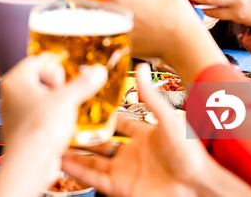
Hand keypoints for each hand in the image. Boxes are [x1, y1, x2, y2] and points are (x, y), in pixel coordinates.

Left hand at [0, 53, 106, 157]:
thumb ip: (83, 83)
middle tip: (64, 97)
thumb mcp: (67, 99)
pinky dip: (52, 118)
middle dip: (58, 87)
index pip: (36, 61)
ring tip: (66, 111)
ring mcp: (16, 113)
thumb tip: (97, 71)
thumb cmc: (39, 129)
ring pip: (42, 98)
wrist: (30, 165)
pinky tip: (62, 125)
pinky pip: (41, 116)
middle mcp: (11, 95)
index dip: (55, 68)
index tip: (64, 81)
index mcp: (15, 80)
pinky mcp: (24, 129)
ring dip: (58, 103)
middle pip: (40, 79)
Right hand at [61, 64, 236, 196]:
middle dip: (82, 134)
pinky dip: (77, 171)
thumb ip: (150, 95)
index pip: (119, 122)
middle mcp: (132, 153)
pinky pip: (94, 178)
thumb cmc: (192, 155)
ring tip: (53, 141)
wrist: (198, 186)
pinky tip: (62, 162)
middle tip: (62, 123)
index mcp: (145, 135)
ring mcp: (125, 171)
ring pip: (91, 160)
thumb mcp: (169, 119)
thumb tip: (141, 66)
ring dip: (73, 153)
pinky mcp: (120, 187)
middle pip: (100, 142)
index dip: (103, 114)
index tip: (86, 103)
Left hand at [73, 0, 224, 80]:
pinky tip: (106, 25)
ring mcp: (114, 30)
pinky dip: (100, 27)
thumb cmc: (176, 14)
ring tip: (88, 7)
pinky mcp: (121, 45)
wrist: (184, 45)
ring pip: (88, 19)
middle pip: (80, 2)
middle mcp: (112, 12)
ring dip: (85, 12)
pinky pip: (103, 33)